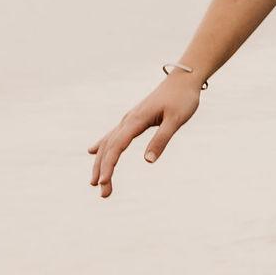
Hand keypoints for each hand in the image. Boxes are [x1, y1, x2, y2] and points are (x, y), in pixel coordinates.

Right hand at [88, 72, 203, 196]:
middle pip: (109, 148)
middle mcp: (128, 120)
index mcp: (136, 120)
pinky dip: (102, 146)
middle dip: (103, 171)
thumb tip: (148, 161)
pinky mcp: (134, 120)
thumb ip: (162, 139)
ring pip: (109, 143)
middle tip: (103, 194)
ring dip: (101, 163)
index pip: (117, 146)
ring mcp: (129, 119)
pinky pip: (113, 135)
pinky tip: (92, 152)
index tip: (104, 182)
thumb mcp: (176, 120)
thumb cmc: (182, 99)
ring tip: (95, 183)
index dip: (109, 165)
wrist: (183, 80)